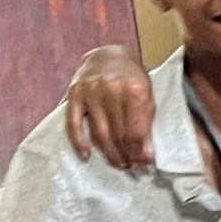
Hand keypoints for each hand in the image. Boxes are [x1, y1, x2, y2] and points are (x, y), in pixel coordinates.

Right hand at [65, 47, 155, 170]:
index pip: (136, 131)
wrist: (107, 54)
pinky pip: (74, 124)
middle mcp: (111, 90)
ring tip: (118, 163)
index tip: (145, 164)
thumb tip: (146, 154)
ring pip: (99, 133)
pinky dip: (78, 142)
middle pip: (118, 134)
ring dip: (109, 153)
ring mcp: (90, 92)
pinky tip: (85, 156)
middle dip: (126, 155)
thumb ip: (146, 122)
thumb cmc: (131, 77)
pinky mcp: (74, 94)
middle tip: (131, 167)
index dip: (140, 152)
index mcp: (135, 89)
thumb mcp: (147, 93)